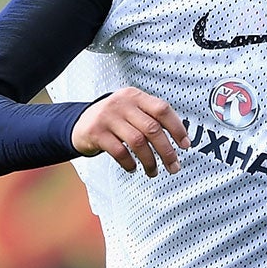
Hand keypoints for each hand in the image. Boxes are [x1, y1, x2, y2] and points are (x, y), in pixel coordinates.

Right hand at [72, 87, 188, 176]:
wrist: (81, 123)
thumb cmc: (114, 119)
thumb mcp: (131, 110)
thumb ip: (151, 118)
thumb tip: (180, 138)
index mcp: (135, 96)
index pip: (162, 109)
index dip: (177, 128)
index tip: (185, 145)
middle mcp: (122, 103)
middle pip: (152, 128)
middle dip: (167, 151)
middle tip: (174, 166)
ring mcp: (108, 117)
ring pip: (137, 142)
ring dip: (149, 161)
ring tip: (153, 171)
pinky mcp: (96, 132)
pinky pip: (120, 152)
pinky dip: (130, 163)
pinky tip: (133, 167)